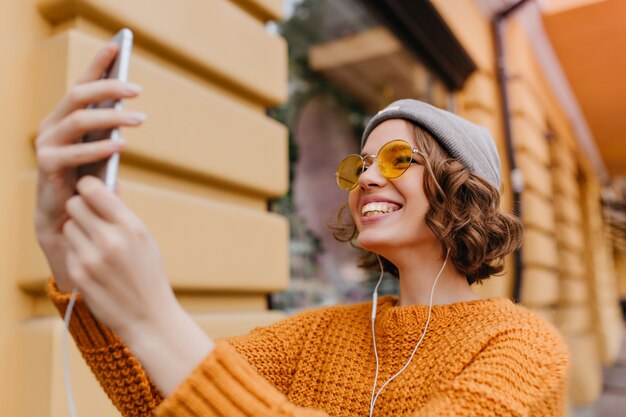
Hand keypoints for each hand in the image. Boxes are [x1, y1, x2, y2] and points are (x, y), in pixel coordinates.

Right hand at [34, 42, 144, 290]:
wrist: (70, 227)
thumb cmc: (89, 187)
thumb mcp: (104, 156)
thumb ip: (110, 133)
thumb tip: (132, 110)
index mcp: (68, 120)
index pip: (83, 85)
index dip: (99, 64)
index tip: (118, 44)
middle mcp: (53, 127)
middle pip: (78, 95)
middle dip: (108, 86)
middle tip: (137, 89)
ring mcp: (46, 146)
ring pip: (77, 120)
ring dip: (109, 117)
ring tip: (138, 119)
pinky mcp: (46, 168)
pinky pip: (71, 153)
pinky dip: (97, 148)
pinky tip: (121, 145)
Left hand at [63, 176, 212, 395]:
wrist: (148, 316)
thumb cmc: (149, 275)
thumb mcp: (145, 240)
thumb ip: (123, 215)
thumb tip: (106, 186)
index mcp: (130, 226)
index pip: (93, 189)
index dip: (88, 187)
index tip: (91, 192)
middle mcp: (109, 239)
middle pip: (74, 204)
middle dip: (81, 209)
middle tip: (91, 218)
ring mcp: (92, 258)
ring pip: (69, 227)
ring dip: (78, 231)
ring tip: (95, 244)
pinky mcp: (79, 274)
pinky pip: (69, 249)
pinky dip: (78, 252)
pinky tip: (94, 264)